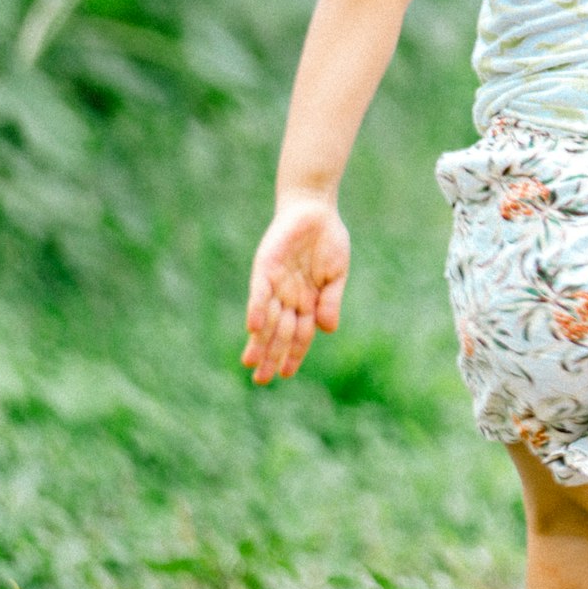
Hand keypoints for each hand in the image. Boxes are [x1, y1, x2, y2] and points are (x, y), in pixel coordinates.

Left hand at [243, 195, 349, 384]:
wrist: (315, 207)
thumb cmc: (328, 240)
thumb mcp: (336, 273)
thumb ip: (330, 301)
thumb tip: (328, 330)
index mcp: (307, 301)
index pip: (299, 334)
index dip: (292, 354)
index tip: (284, 374)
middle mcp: (288, 296)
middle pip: (278, 332)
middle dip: (270, 355)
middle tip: (261, 380)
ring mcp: (275, 282)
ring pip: (266, 318)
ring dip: (259, 340)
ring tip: (250, 363)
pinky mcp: (266, 266)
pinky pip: (259, 292)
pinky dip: (257, 309)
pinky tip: (253, 327)